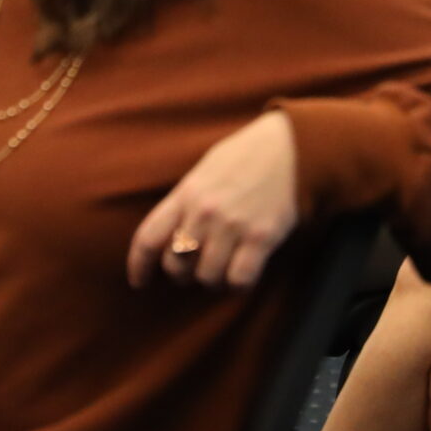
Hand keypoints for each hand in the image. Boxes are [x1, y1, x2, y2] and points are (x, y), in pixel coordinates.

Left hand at [130, 111, 300, 288]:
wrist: (292, 146)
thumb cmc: (246, 157)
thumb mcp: (205, 171)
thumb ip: (185, 202)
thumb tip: (170, 235)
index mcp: (186, 193)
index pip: (148, 238)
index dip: (138, 266)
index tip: (140, 281)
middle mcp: (204, 212)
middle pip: (175, 264)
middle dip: (182, 274)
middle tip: (194, 270)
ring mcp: (233, 225)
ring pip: (207, 277)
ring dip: (213, 279)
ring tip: (224, 267)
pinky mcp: (261, 237)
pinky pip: (239, 279)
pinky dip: (238, 284)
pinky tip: (244, 272)